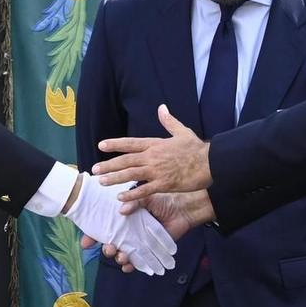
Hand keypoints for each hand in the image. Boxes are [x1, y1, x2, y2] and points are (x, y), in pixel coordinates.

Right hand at [80, 191, 215, 271]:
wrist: (183, 209)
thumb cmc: (163, 200)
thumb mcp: (145, 196)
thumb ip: (134, 201)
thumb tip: (121, 210)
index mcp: (123, 218)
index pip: (103, 228)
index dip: (92, 236)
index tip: (85, 243)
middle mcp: (128, 231)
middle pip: (111, 244)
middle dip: (107, 249)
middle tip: (109, 248)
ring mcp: (138, 242)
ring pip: (123, 254)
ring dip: (119, 258)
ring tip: (121, 256)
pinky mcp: (149, 250)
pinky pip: (137, 262)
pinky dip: (132, 266)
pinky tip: (129, 266)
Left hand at [93, 104, 211, 204]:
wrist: (211, 162)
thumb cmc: (197, 149)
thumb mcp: (182, 131)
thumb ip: (169, 121)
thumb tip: (161, 108)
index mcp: (155, 144)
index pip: (130, 143)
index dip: (115, 144)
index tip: (101, 145)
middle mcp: (153, 156)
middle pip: (126, 160)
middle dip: (109, 164)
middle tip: (94, 170)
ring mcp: (158, 171)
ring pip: (131, 174)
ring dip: (115, 178)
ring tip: (102, 182)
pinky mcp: (165, 184)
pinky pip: (144, 190)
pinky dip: (132, 194)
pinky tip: (120, 198)